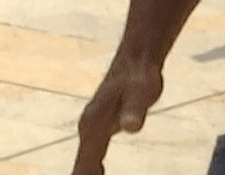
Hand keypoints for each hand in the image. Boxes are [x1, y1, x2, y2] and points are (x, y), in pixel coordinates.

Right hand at [71, 57, 163, 174]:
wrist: (135, 60)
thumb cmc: (140, 77)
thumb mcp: (142, 93)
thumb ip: (135, 110)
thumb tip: (131, 127)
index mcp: (94, 126)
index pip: (85, 164)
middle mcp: (88, 128)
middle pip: (81, 166)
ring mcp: (93, 127)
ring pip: (84, 160)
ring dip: (84, 174)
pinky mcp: (101, 127)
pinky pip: (92, 154)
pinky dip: (90, 167)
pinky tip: (96, 172)